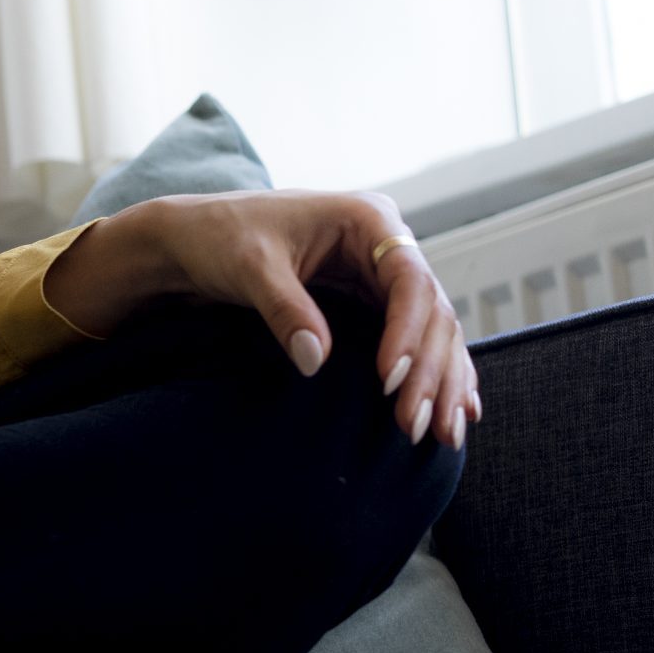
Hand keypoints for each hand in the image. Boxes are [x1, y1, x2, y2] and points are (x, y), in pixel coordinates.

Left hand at [144, 189, 479, 450]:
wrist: (193, 240)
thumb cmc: (220, 239)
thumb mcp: (250, 268)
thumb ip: (285, 308)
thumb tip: (315, 359)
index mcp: (366, 218)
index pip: (409, 281)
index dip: (408, 333)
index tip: (390, 381)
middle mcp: (386, 243)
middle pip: (431, 311)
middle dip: (430, 371)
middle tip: (419, 425)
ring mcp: (382, 273)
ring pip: (432, 331)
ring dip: (441, 382)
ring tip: (445, 434)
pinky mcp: (371, 300)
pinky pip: (415, 338)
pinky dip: (435, 372)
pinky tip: (460, 408)